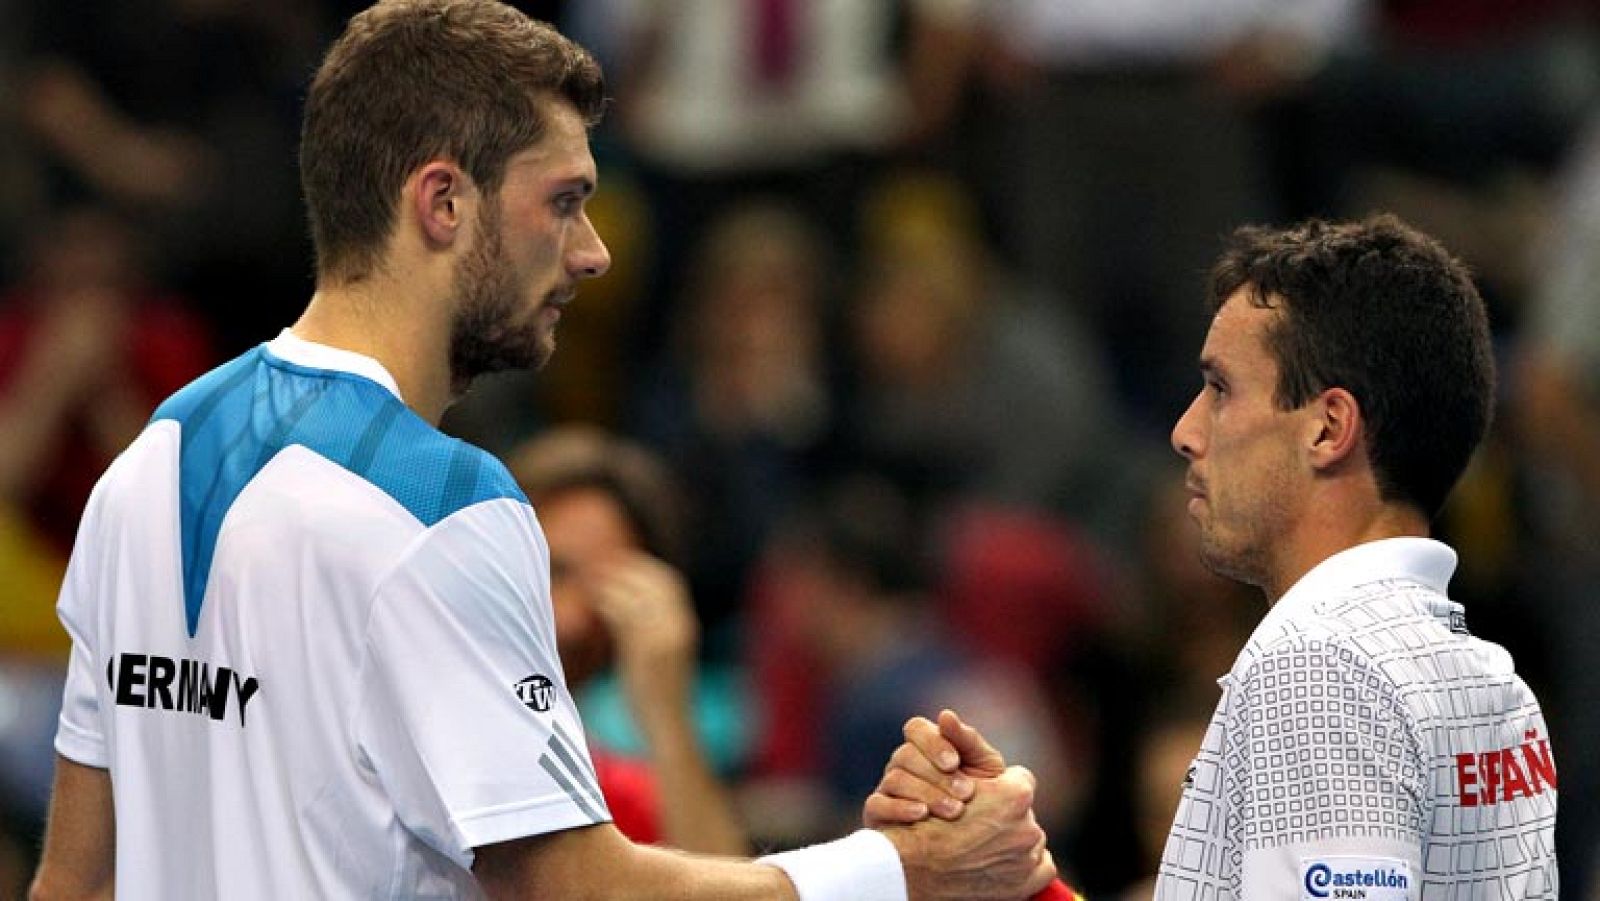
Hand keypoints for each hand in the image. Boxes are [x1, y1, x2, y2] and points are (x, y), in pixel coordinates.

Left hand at [587, 552, 698, 736]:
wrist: (668, 727)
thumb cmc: (660, 694)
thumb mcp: (665, 654)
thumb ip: (652, 627)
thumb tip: (624, 602)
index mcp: (687, 626)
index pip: (669, 582)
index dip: (645, 566)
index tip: (621, 560)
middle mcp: (679, 628)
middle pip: (653, 583)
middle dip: (626, 569)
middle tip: (600, 566)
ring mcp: (664, 640)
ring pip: (635, 598)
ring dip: (611, 584)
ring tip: (591, 580)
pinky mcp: (645, 653)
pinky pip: (623, 618)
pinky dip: (607, 604)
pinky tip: (594, 601)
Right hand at [864, 709, 1005, 826]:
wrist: (971, 846)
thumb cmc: (980, 800)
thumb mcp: (984, 769)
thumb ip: (968, 741)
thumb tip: (945, 715)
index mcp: (925, 747)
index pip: (916, 728)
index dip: (933, 742)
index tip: (954, 763)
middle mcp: (902, 764)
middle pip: (905, 754)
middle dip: (937, 775)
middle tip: (966, 793)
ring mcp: (887, 788)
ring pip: (895, 779)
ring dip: (926, 793)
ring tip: (955, 811)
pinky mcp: (877, 815)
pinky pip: (877, 805)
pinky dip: (899, 808)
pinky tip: (922, 814)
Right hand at [882, 765, 1055, 900]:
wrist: (908, 869)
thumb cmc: (924, 820)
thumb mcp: (946, 774)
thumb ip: (969, 750)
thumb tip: (957, 722)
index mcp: (1016, 796)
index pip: (1020, 778)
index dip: (999, 785)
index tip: (985, 794)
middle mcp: (1028, 828)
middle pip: (1025, 812)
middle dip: (1006, 814)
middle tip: (979, 822)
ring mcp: (1026, 860)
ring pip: (1030, 840)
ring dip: (1012, 840)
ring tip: (982, 844)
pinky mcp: (1023, 886)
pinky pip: (1041, 869)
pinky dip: (1025, 866)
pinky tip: (999, 862)